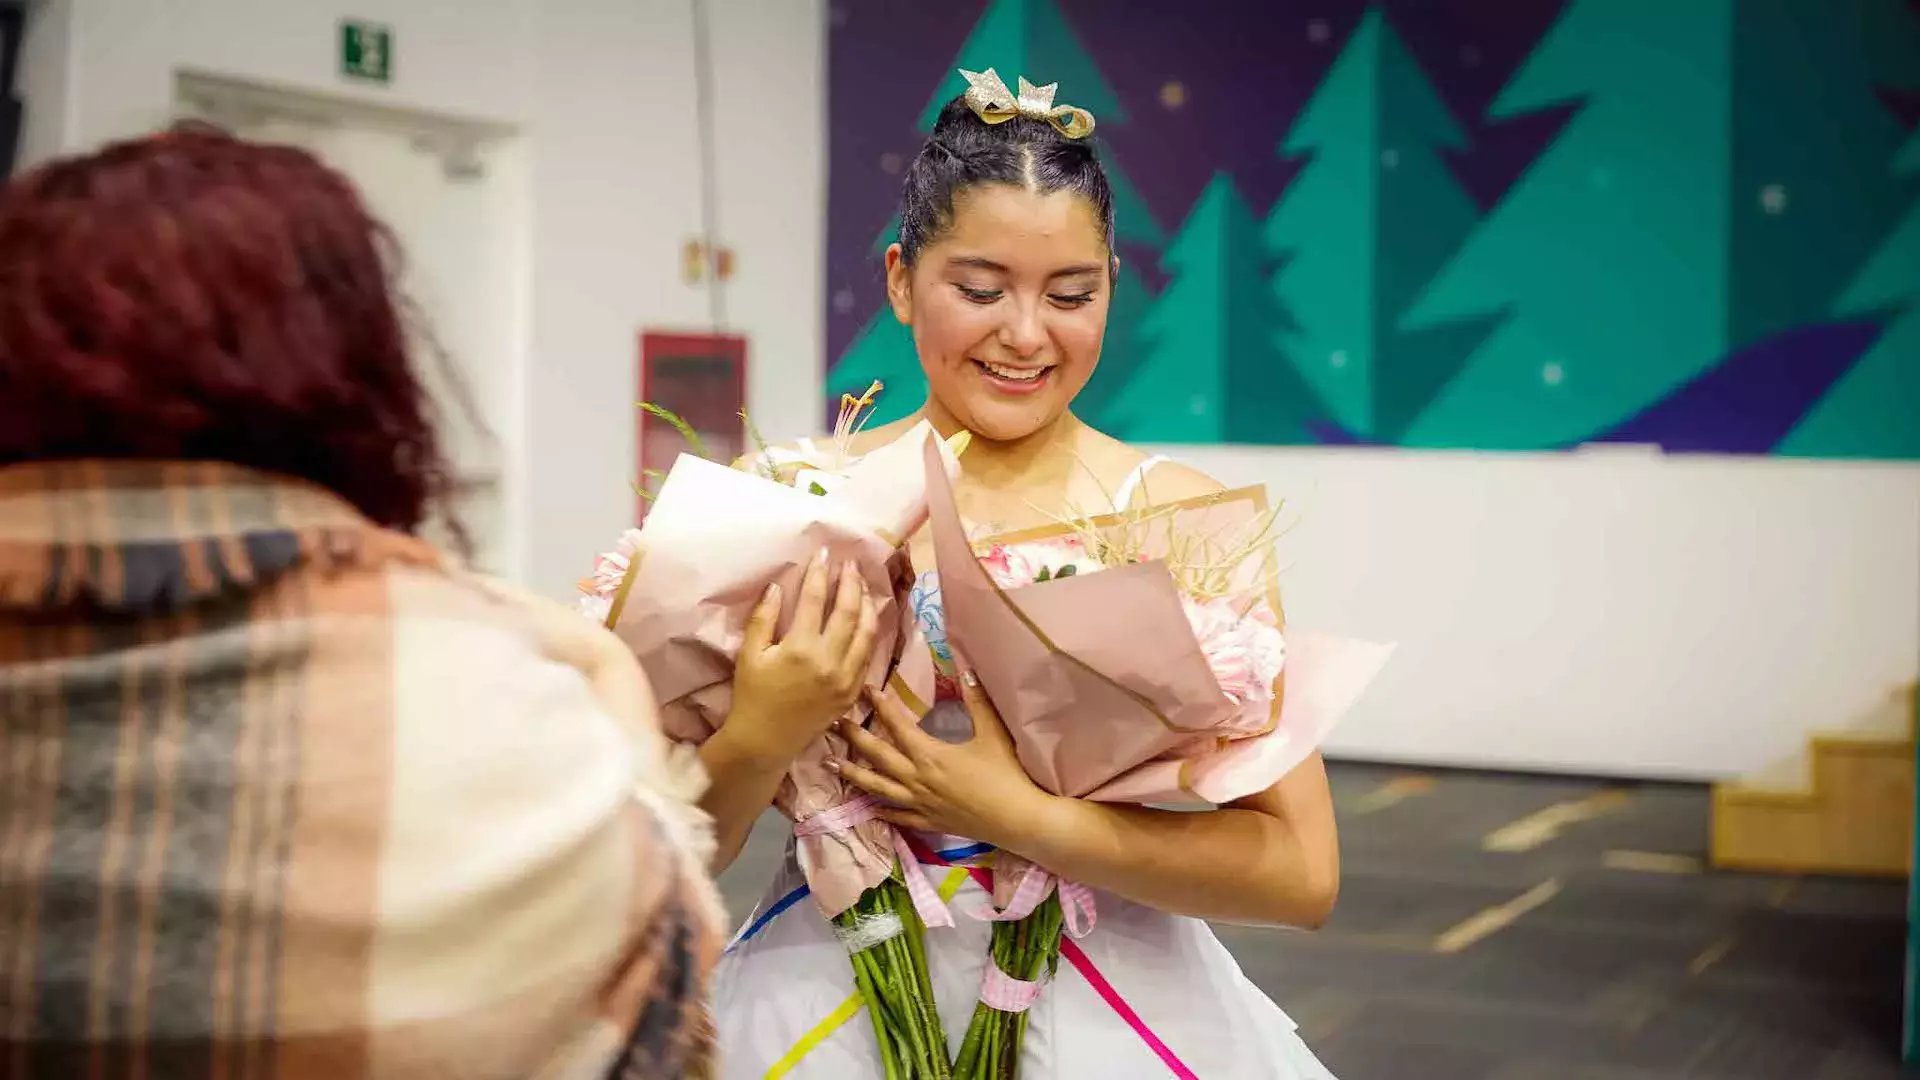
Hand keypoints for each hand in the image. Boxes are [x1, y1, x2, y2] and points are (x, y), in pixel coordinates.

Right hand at [729, 550, 879, 758]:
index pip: (814, 599)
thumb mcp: (749, 655)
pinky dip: (869, 633)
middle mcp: (828, 660)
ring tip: (863, 586)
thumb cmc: (752, 696)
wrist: (766, 741)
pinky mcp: (852, 692)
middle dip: (850, 582)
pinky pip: (867, 656)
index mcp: (799, 648)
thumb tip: (776, 586)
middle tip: (850, 563)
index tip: (822, 553)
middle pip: (847, 610)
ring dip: (866, 604)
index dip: (819, 572)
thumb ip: (762, 618)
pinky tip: (866, 619)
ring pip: (865, 632)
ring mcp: (845, 677)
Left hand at [831, 670, 1049, 849]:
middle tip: (831, 722)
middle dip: (853, 738)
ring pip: (877, 788)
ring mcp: (920, 803)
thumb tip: (966, 670)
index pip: (898, 726)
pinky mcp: (928, 821)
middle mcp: (917, 779)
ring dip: (852, 775)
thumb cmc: (1007, 775)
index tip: (865, 690)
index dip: (881, 706)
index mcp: (930, 754)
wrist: (1018, 820)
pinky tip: (867, 807)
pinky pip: (898, 816)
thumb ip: (978, 701)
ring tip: (830, 766)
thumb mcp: (993, 733)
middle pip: (877, 756)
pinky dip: (880, 810)